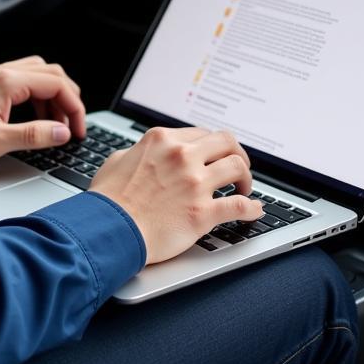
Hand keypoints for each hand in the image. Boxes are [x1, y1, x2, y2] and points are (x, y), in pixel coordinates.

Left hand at [0, 55, 86, 169]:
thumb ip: (33, 135)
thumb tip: (62, 132)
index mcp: (7, 82)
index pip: (55, 83)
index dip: (74, 106)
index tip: (78, 128)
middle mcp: (2, 72)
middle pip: (50, 72)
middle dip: (67, 97)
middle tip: (72, 124)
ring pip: (38, 74)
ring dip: (53, 95)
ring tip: (56, 123)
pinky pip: (23, 81)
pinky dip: (37, 96)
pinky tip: (36, 118)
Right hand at [89, 127, 264, 263]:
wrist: (109, 230)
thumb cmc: (109, 200)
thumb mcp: (117, 160)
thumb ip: (137, 152)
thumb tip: (144, 154)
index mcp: (162, 140)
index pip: (201, 133)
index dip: (212, 145)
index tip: (216, 155)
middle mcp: (181, 155)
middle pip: (226, 142)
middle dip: (236, 152)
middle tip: (238, 165)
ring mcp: (195, 183)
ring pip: (237, 167)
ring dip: (246, 178)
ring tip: (244, 188)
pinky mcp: (202, 212)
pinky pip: (240, 205)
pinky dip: (252, 208)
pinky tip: (254, 211)